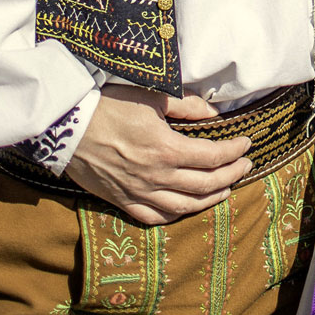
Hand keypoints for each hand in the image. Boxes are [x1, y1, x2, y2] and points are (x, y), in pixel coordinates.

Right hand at [66, 83, 251, 226]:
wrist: (67, 127)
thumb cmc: (110, 105)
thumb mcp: (152, 97)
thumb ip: (188, 106)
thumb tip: (215, 113)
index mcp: (166, 149)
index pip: (212, 156)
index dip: (234, 152)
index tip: (247, 144)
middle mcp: (156, 176)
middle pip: (205, 184)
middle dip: (231, 175)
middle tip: (245, 166)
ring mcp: (138, 193)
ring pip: (184, 207)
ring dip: (210, 200)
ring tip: (226, 189)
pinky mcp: (122, 201)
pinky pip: (155, 217)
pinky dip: (176, 215)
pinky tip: (186, 208)